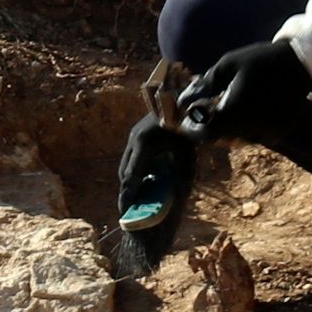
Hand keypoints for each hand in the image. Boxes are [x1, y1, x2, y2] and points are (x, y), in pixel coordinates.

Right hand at [115, 111, 197, 242]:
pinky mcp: (136, 132)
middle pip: (124, 172)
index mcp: (145, 145)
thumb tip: (179, 195)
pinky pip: (131, 155)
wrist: (185, 102)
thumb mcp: (188, 153)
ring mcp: (133, 134)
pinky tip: (145, 175)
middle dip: (127, 189)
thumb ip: (183, 174)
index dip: (127, 194)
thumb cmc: (187, 128)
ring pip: (125, 163)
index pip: (132, 176)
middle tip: (130, 205)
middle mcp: (134, 139)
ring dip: (130, 178)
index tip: (124, 209)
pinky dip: (134, 168)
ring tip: (137, 192)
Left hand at [188, 36, 311, 130]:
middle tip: (207, 109)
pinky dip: (246, 126)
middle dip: (210, 126)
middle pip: (220, 138)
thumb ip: (204, 86)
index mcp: (235, 112)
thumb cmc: (260, 61)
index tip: (187, 121)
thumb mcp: (228, 66)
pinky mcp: (278, 132)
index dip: (194, 131)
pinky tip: (248, 108)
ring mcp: (267, 133)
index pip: (206, 135)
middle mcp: (251, 128)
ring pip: (237, 138)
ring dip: (228, 127)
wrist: (301, 64)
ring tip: (228, 105)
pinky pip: (254, 135)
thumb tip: (183, 101)